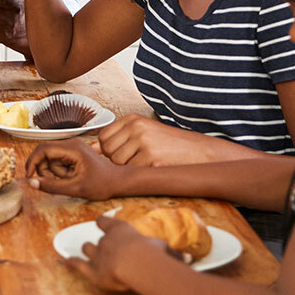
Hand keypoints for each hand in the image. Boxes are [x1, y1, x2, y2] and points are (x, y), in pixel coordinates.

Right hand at [24, 138, 123, 199]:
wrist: (119, 180)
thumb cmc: (102, 184)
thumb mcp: (75, 188)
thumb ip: (52, 186)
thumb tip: (31, 183)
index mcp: (72, 148)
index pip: (43, 150)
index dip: (32, 163)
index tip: (29, 177)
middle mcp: (71, 143)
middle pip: (45, 153)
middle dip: (45, 170)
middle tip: (56, 183)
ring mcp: (73, 146)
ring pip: (51, 158)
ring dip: (55, 172)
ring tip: (70, 180)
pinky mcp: (74, 151)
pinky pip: (58, 159)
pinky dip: (60, 170)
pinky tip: (72, 177)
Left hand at [65, 215, 171, 291]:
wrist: (136, 263)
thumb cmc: (153, 253)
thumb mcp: (165, 250)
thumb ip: (172, 255)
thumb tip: (189, 260)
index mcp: (121, 230)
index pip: (107, 221)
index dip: (104, 222)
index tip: (101, 222)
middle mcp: (106, 239)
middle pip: (98, 239)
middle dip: (99, 243)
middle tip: (103, 248)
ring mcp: (97, 254)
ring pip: (88, 248)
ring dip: (88, 251)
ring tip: (88, 253)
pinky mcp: (92, 270)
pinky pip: (78, 265)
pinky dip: (72, 263)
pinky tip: (66, 261)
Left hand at [93, 113, 216, 166]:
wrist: (201, 152)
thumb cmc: (171, 145)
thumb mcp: (144, 134)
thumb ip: (120, 140)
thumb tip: (92, 150)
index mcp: (133, 119)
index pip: (103, 137)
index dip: (109, 151)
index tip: (123, 155)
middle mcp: (137, 127)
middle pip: (108, 151)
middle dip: (116, 162)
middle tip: (136, 162)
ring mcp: (144, 142)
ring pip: (118, 164)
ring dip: (128, 170)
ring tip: (146, 165)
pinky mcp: (152, 159)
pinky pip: (133, 172)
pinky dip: (140, 175)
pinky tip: (153, 169)